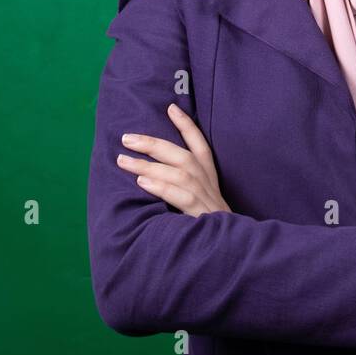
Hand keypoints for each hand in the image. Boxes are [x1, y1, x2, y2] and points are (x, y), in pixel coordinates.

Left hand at [116, 103, 232, 216]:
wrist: (232, 247)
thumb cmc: (211, 223)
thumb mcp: (203, 197)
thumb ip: (184, 183)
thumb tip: (151, 172)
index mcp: (209, 175)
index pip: (200, 144)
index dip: (186, 125)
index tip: (170, 107)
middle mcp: (208, 182)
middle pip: (181, 155)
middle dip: (153, 144)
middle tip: (127, 138)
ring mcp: (206, 197)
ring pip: (177, 173)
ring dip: (148, 165)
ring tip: (123, 160)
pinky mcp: (201, 213)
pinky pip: (180, 196)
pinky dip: (161, 188)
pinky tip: (142, 183)